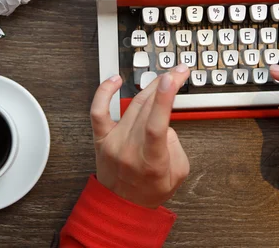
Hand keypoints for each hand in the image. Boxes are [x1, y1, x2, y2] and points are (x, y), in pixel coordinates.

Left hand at [89, 64, 190, 208]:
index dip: (164, 99)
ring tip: (162, 78)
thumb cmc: (151, 189)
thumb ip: (174, 143)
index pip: (156, 124)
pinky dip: (104, 92)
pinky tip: (116, 80)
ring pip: (131, 105)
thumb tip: (163, 119)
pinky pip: (98, 110)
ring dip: (149, 88)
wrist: (123, 206)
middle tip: (177, 72)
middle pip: (146, 108)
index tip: (173, 79)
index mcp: (151, 161)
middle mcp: (129, 150)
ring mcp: (113, 143)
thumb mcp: (179, 172)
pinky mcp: (101, 138)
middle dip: (164, 85)